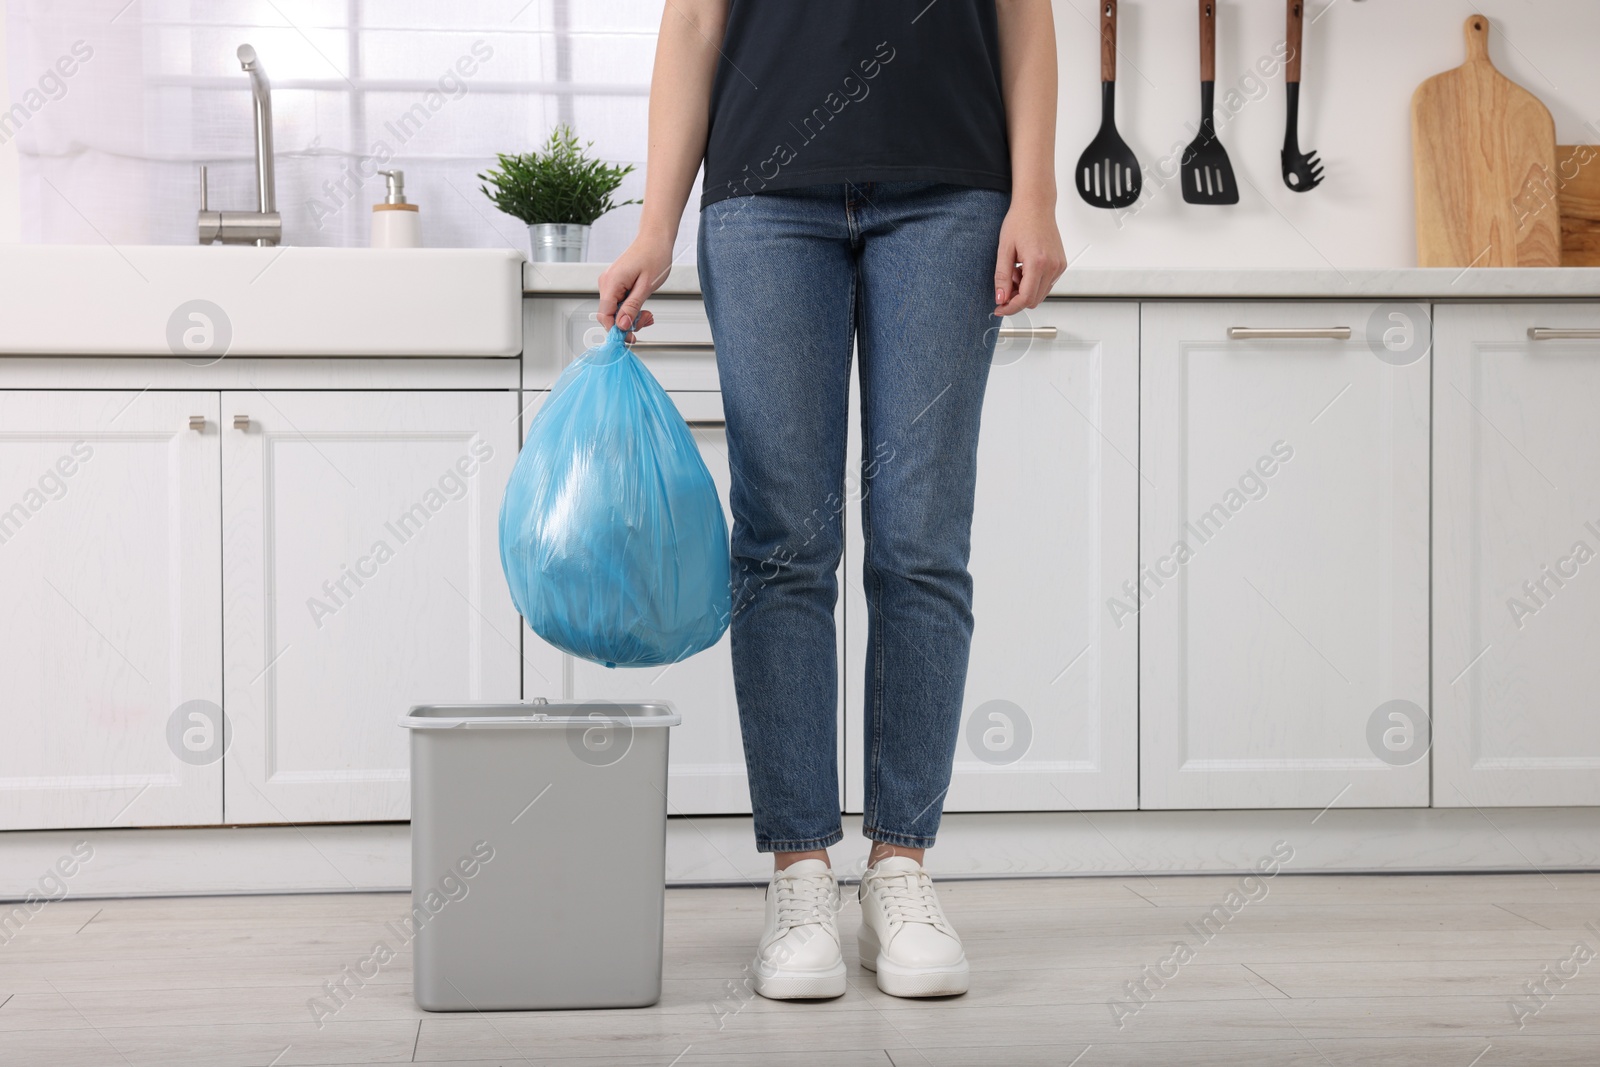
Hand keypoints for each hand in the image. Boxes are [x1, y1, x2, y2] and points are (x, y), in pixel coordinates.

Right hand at [598, 233, 674, 340]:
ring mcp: (610, 282)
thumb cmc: (654, 255)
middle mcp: (606, 282)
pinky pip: (619, 302)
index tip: (630, 338)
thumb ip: (632, 307)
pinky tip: (643, 308)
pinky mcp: (616, 283)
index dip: (616, 330)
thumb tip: (622, 325)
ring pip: (615, 310)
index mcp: (611, 282)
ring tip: (648, 315)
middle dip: (627, 323)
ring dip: (631, 317)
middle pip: (609, 315)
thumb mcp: (646, 286)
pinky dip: (631, 308)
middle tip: (646, 321)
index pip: (605, 315)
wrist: (656, 238)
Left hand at [993, 200, 1066, 316]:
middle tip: (1005, 283)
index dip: (1010, 307)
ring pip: (1040, 294)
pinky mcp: (1061, 265)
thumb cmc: (1020, 221)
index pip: (1025, 298)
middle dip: (1016, 298)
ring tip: (1016, 270)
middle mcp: (1052, 266)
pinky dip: (1033, 283)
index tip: (999, 308)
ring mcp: (1059, 266)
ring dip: (1025, 290)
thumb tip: (1000, 298)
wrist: (1036, 206)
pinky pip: (1046, 284)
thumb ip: (1002, 277)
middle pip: (1034, 300)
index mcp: (1038, 263)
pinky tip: (1024, 268)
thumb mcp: (1004, 250)